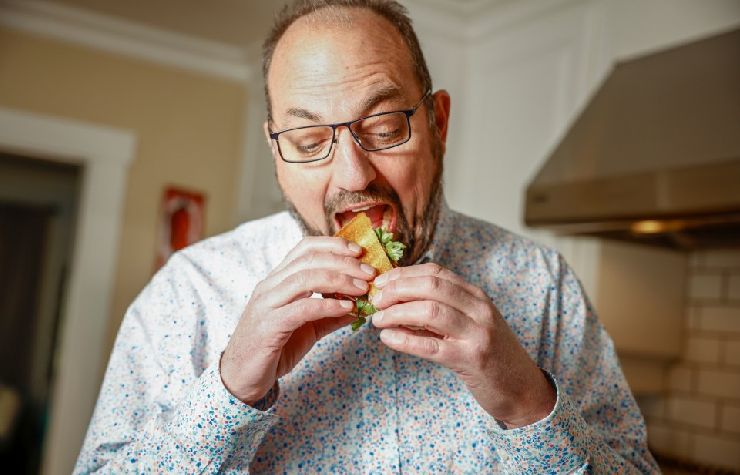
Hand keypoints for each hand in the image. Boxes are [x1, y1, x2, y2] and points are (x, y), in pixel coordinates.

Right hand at [221, 237, 375, 404]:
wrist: (242, 379)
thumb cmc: (274, 350)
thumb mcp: (307, 329)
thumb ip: (330, 315)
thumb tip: (359, 307)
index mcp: (277, 280)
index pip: (304, 247)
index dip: (333, 244)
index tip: (359, 250)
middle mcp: (269, 286)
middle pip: (309, 259)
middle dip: (343, 262)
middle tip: (369, 272)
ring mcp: (266, 305)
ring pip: (304, 278)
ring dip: (339, 280)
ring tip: (362, 289)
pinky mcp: (268, 327)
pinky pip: (301, 308)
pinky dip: (327, 305)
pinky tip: (346, 308)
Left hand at [370, 263, 554, 427]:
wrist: (522, 389)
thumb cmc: (491, 355)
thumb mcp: (471, 323)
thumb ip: (444, 309)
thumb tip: (399, 300)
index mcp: (477, 296)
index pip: (436, 272)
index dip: (404, 274)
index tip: (381, 283)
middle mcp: (479, 309)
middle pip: (431, 285)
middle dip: (397, 290)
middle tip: (376, 301)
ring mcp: (477, 333)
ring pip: (429, 311)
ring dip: (396, 313)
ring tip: (378, 320)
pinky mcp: (471, 360)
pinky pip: (431, 346)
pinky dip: (404, 340)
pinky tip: (387, 338)